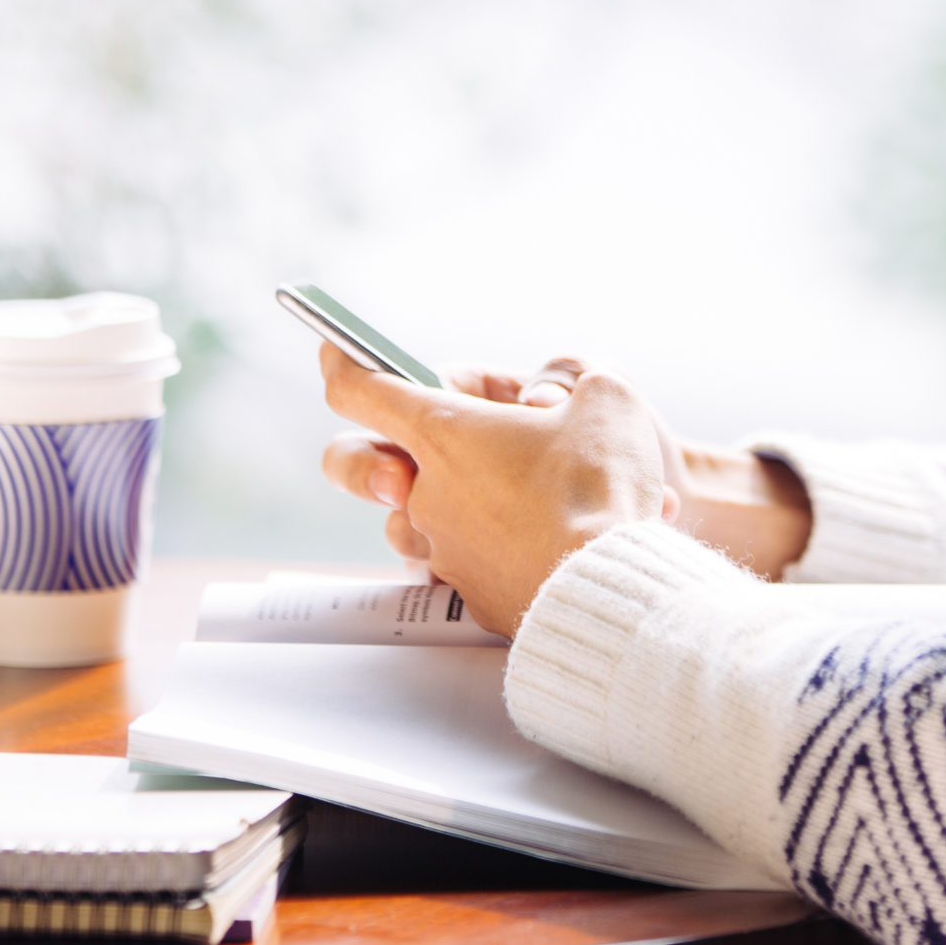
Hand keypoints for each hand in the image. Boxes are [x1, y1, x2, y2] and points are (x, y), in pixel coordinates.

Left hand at [320, 354, 814, 606]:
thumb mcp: (604, 397)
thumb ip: (571, 381)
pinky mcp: (469, 593)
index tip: (334, 351)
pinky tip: (525, 541)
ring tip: (497, 498)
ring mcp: (442, 549)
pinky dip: (479, 549)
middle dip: (366, 454)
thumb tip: (557, 400)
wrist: (611, 586)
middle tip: (398, 453)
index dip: (342, 362)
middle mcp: (426, 492)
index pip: (362, 388)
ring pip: (405, 520)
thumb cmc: (600, 488)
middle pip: (356, 464)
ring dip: (434, 504)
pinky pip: (451, 564)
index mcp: (445, 432)